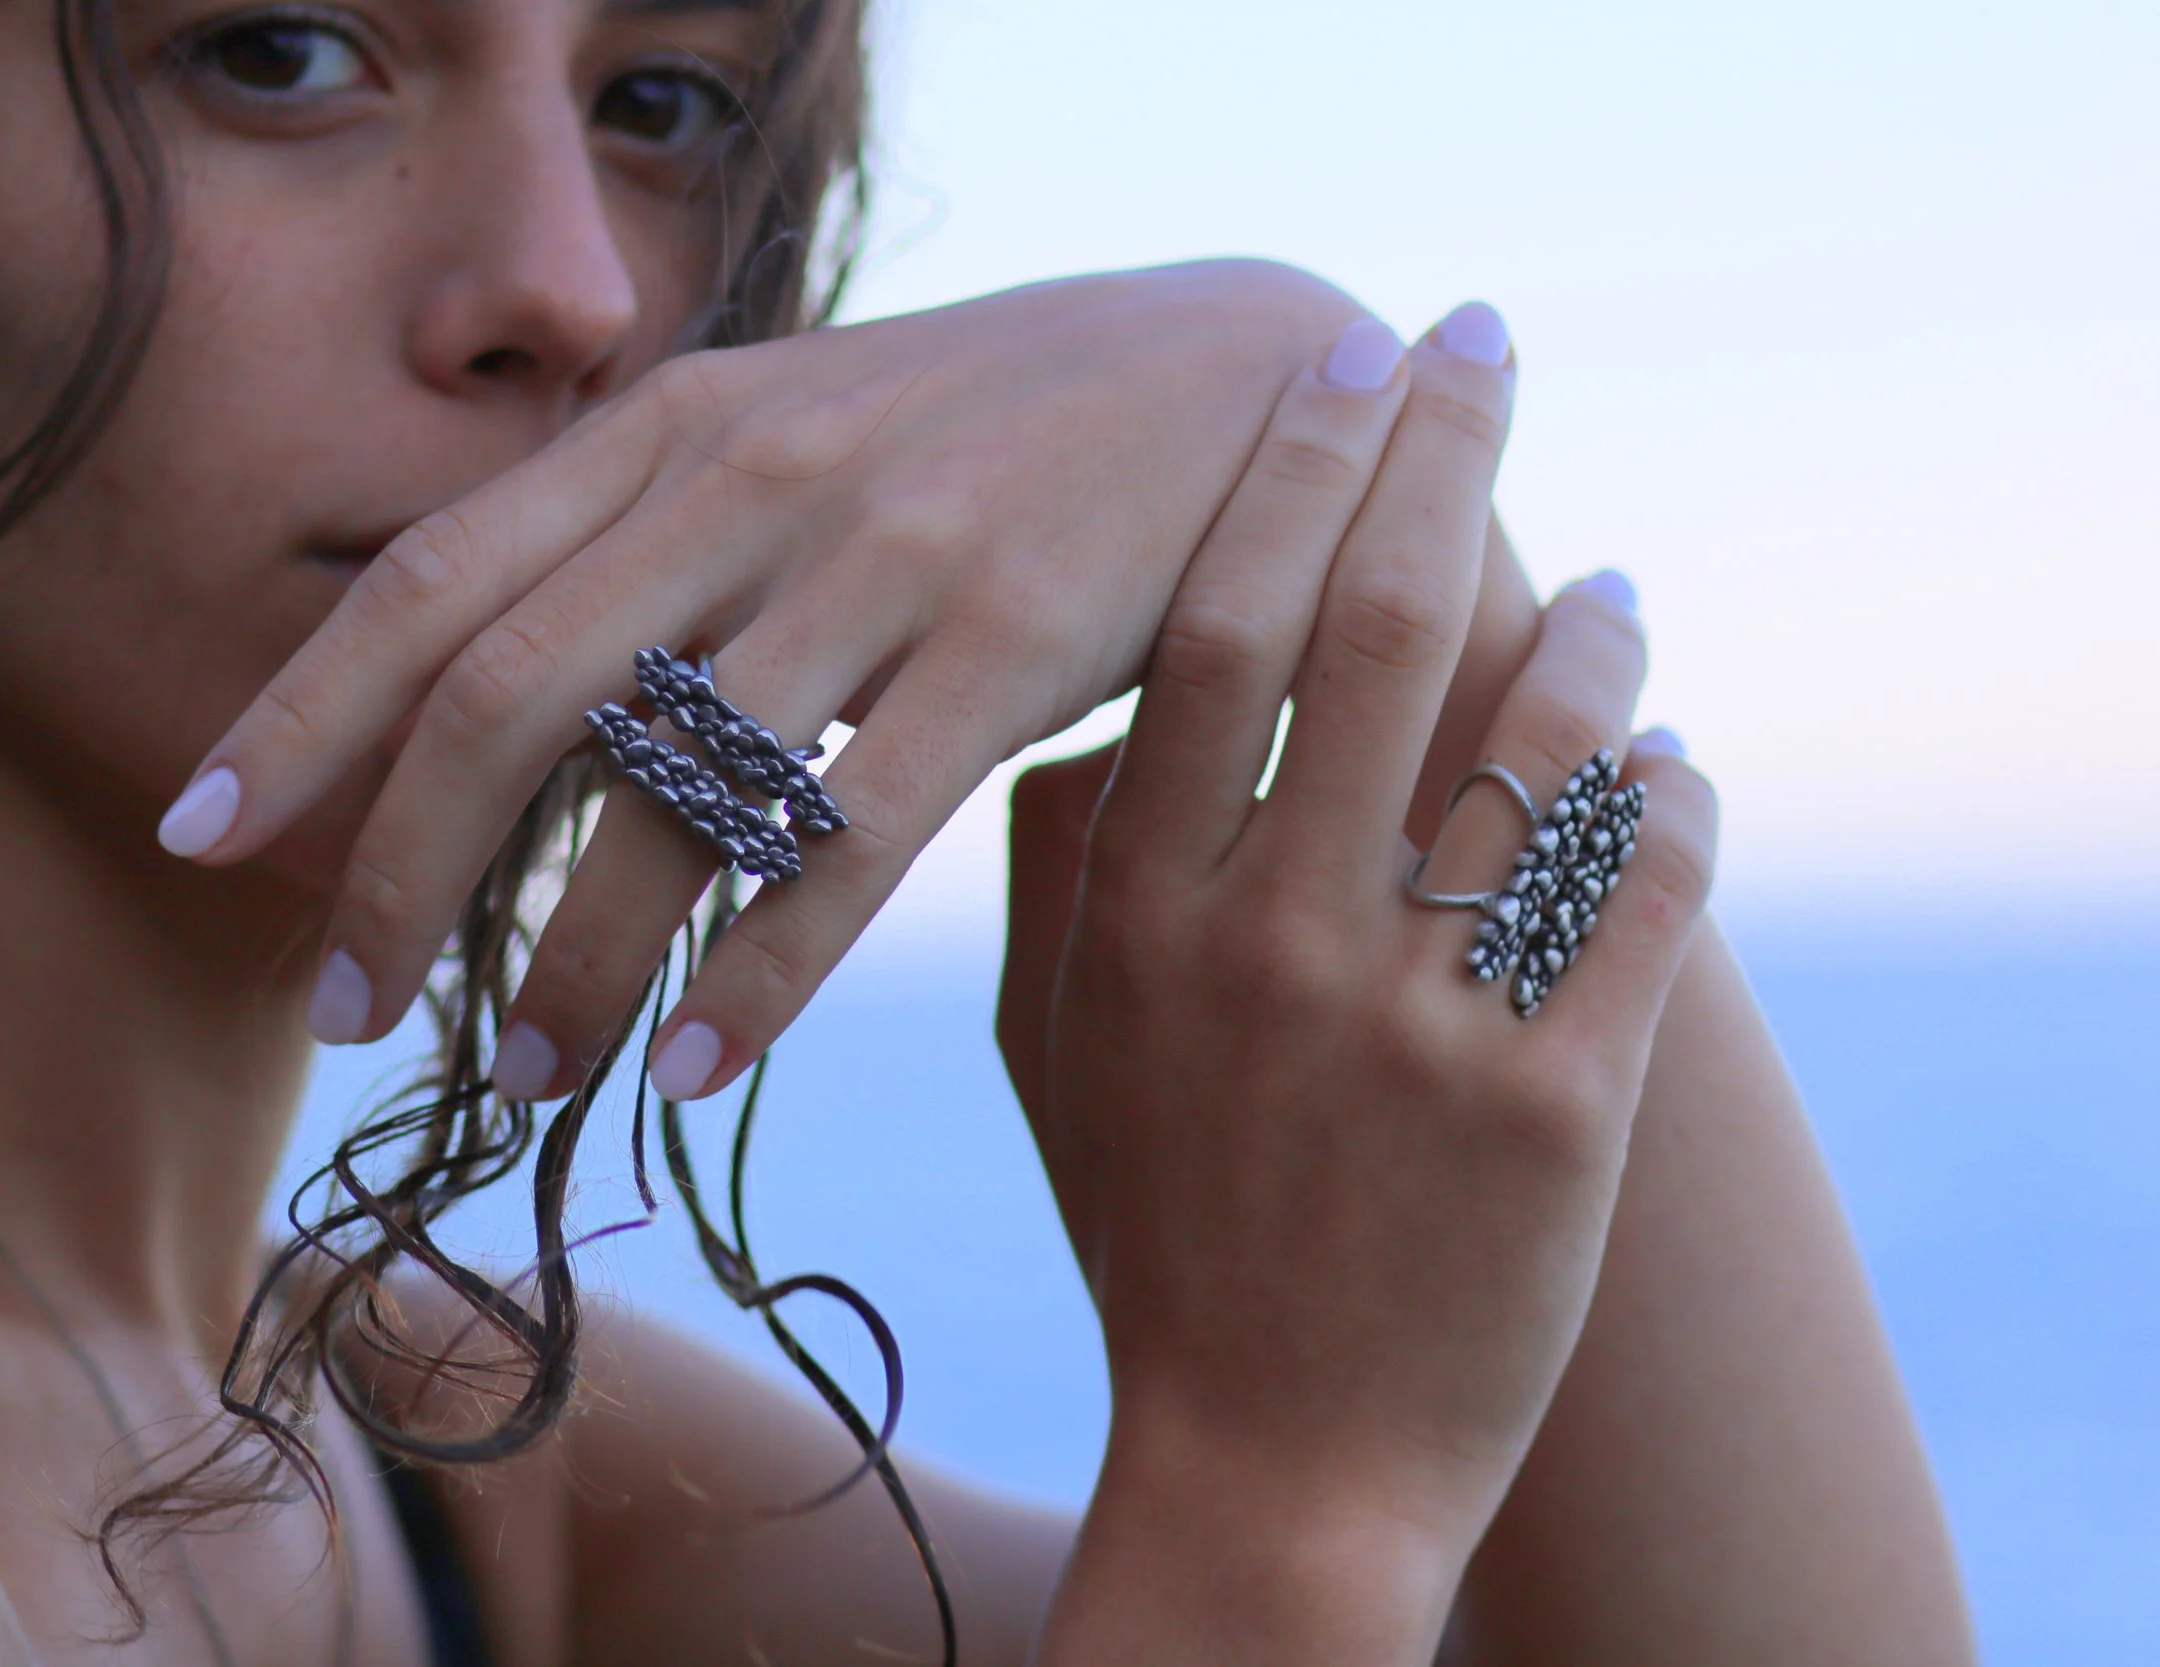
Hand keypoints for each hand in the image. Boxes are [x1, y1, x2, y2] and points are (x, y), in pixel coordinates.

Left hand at [158, 261, 1372, 1090]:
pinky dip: (756, 972)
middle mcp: (752, 474)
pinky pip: (848, 838)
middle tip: (348, 1014)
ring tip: (534, 1073)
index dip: (299, 714)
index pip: (435, 574)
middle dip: (401, 869)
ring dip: (574, 957)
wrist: (1263, 379)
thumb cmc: (1005, 436)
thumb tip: (514, 699)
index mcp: (677, 421)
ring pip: (669, 788)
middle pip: (509, 692)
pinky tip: (700, 1065)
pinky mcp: (1014, 637)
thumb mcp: (806, 437)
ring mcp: (883, 552)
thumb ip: (660, 542)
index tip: (196, 836)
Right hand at [993, 308, 1716, 1660]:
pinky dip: (1675, 798)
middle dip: (1434, 454)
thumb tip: (1095, 736)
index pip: (1212, 633)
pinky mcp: (1555, 1109)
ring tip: (1614, 587)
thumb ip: (1059, 889)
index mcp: (1142, 919)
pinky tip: (1670, 761)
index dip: (1284, 476)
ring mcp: (1414, 1025)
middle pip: (1372, 633)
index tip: (1332, 365)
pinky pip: (1647, 891)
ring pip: (1538, 744)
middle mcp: (1270, 945)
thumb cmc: (1158, 1244)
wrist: (1273, 1470)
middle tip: (1476, 341)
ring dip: (1592, 632)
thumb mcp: (1053, 1059)